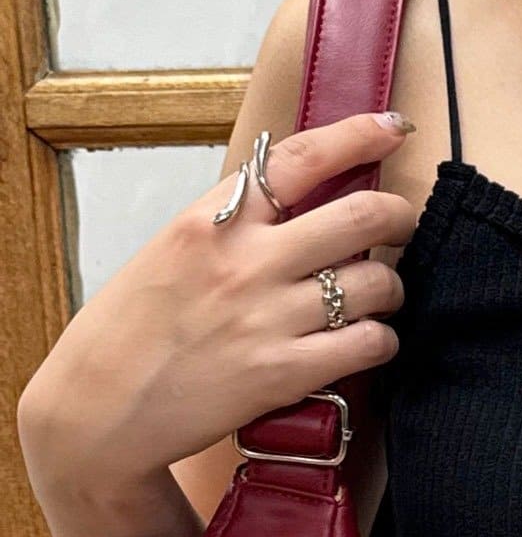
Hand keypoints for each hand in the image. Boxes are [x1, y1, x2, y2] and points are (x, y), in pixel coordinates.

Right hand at [18, 110, 416, 492]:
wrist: (102, 408)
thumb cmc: (133, 331)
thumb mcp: (171, 251)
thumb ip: (233, 225)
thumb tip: (297, 201)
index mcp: (213, 221)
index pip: (299, 159)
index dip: (357, 136)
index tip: (392, 128)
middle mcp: (247, 262)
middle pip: (362, 217)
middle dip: (399, 217)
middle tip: (403, 225)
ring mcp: (270, 317)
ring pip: (377, 283)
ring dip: (391, 288)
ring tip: (378, 296)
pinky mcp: (287, 373)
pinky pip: (371, 344)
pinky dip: (382, 340)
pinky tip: (369, 341)